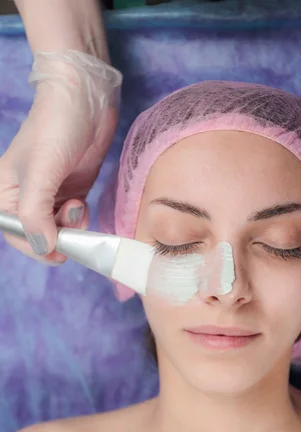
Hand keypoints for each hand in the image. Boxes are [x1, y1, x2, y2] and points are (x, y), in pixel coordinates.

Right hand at [0, 50, 121, 262]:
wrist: (86, 101)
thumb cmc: (55, 131)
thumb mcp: (40, 175)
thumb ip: (36, 215)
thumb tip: (42, 248)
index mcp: (4, 192)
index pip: (16, 234)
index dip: (36, 248)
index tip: (59, 253)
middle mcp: (24, 196)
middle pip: (39, 235)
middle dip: (58, 235)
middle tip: (72, 221)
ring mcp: (49, 194)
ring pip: (59, 229)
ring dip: (71, 226)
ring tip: (76, 205)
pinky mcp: (70, 190)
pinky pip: (73, 219)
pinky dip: (80, 218)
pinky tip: (82, 202)